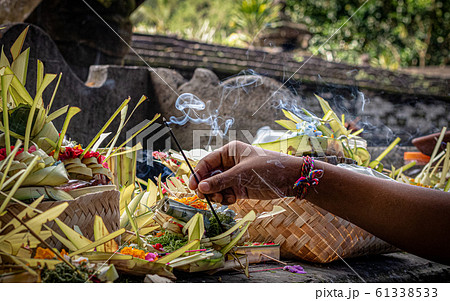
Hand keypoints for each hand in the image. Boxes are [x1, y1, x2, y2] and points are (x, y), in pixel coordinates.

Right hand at [188, 141, 302, 203]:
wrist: (290, 179)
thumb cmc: (268, 168)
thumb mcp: (243, 173)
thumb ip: (221, 181)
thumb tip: (201, 188)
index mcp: (229, 152)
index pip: (207, 162)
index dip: (198, 174)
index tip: (192, 187)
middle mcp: (230, 163)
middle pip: (209, 176)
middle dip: (206, 186)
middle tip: (204, 196)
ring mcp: (235, 176)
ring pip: (216, 187)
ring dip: (216, 194)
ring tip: (222, 198)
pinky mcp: (240, 188)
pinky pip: (225, 194)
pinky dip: (225, 198)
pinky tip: (231, 200)